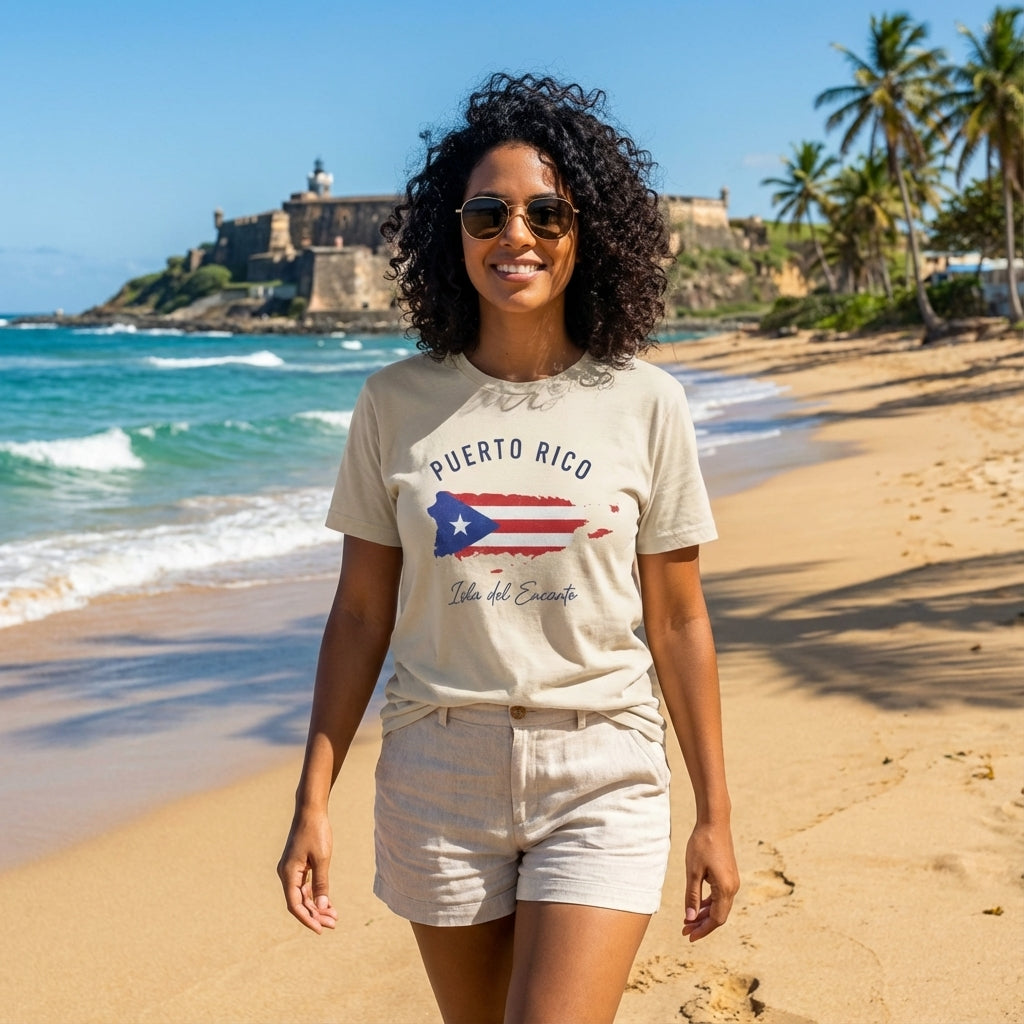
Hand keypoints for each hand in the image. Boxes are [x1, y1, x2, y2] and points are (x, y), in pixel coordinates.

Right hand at [277, 810, 338, 933]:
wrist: (311, 811)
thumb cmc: (317, 832)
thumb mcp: (322, 858)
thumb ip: (321, 883)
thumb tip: (322, 905)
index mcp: (288, 874)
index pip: (295, 905)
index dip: (307, 919)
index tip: (320, 929)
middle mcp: (286, 874)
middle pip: (299, 902)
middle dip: (315, 914)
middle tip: (333, 924)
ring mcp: (291, 870)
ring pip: (303, 896)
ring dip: (317, 906)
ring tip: (334, 917)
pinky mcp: (298, 866)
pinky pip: (305, 886)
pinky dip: (316, 895)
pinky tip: (328, 903)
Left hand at [682, 821, 738, 941]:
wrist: (715, 822)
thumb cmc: (702, 844)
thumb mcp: (693, 872)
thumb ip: (691, 896)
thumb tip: (690, 919)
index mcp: (725, 888)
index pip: (716, 919)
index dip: (702, 930)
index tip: (688, 936)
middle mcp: (733, 887)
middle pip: (719, 915)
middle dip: (702, 924)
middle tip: (684, 930)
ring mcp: (732, 881)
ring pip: (719, 906)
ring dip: (704, 914)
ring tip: (687, 920)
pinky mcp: (729, 875)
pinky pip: (720, 895)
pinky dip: (708, 903)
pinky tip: (696, 905)